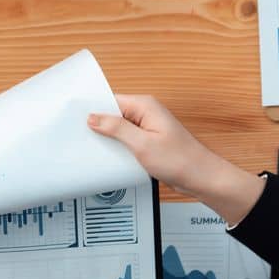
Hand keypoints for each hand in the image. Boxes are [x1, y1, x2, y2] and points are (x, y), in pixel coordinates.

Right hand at [86, 94, 265, 225]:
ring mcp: (148, 128)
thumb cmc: (180, 160)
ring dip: (109, 139)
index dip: (94, 109)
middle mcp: (147, 113)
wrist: (200, 177)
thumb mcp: (142, 144)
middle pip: (113, 114)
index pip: (111, 100)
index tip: (78, 118)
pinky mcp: (149, 142)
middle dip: (99, 125)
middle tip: (82, 136)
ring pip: (119, 129)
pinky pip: (127, 141)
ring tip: (94, 148)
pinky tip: (111, 157)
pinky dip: (118, 148)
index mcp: (146, 106)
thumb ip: (116, 129)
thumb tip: (95, 117)